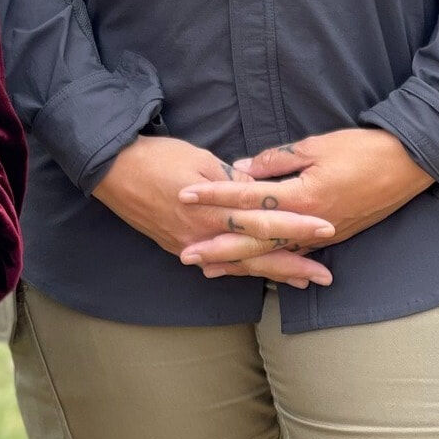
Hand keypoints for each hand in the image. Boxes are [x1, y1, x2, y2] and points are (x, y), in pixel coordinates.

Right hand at [92, 135, 334, 286]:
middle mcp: (205, 236)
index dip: (297, 226)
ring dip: (272, 273)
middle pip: (257, 254)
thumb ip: (233, 181)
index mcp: (214, 211)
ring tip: (301, 280)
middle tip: (325, 276)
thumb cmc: (157, 157)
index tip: (326, 228)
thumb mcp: (200, 159)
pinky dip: (239, 272)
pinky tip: (254, 276)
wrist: (112, 170)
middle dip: (293, 265)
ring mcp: (191, 246)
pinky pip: (217, 264)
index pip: (265, 221)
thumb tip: (259, 191)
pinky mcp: (179, 247)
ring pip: (239, 265)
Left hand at [178, 127, 432, 268]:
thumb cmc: (361, 150)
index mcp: (302, 196)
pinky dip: (269, 262)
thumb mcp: (316, 146)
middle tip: (186, 254)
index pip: (247, 197)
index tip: (185, 195)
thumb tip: (243, 169)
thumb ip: (277, 160)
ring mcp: (321, 235)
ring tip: (210, 268)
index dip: (214, 196)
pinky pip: (293, 254)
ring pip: (272, 254)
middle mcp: (308, 224)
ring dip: (239, 262)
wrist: (406, 166)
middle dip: (219, 246)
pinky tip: (253, 268)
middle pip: (254, 239)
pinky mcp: (331, 237)